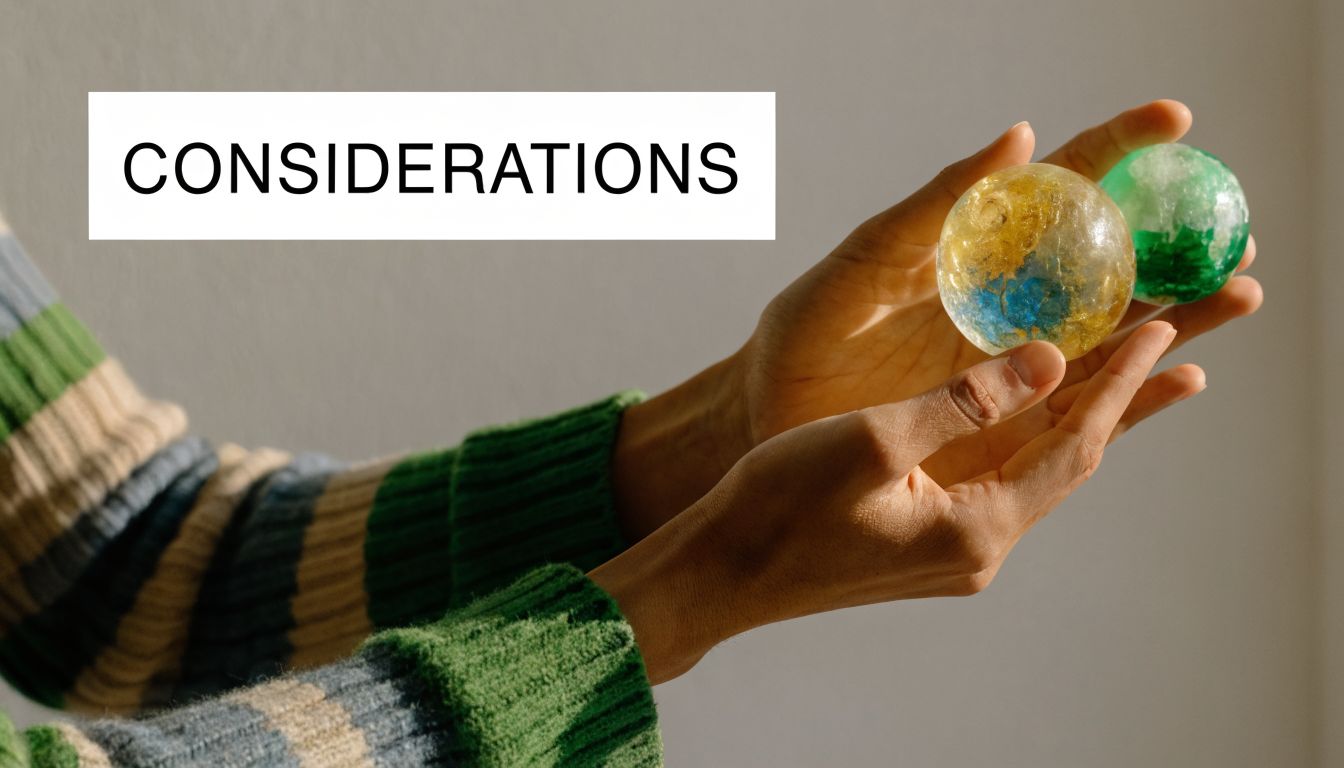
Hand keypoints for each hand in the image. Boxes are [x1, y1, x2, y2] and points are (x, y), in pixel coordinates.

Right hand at [593, 322, 1177, 683]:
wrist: (722, 569)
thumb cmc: (780, 504)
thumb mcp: (872, 439)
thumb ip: (964, 401)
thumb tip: (1050, 360)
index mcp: (975, 529)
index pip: (1075, 447)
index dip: (1123, 384)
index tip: (1162, 327)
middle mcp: (978, 549)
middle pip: (1067, 459)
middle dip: (1117, 394)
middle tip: (1162, 329)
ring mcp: (951, 550)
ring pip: (1033, 467)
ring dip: (1075, 411)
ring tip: (1121, 360)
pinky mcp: (924, 540)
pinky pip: (995, 476)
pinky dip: (1024, 431)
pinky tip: (1033, 405)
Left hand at [614, 101, 1261, 536]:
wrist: (770, 420)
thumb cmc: (802, 336)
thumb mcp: (861, 263)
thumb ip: (932, 207)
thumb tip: (1017, 138)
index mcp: (974, 248)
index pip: (1058, 186)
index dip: (1116, 149)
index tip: (1173, 120)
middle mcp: (1005, 300)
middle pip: (1110, 264)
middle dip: (1177, 245)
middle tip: (1239, 234)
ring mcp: (1009, 360)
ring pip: (1112, 333)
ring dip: (1179, 315)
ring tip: (1239, 295)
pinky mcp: (1003, 416)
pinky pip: (1082, 403)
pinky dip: (1135, 391)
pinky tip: (1183, 379)